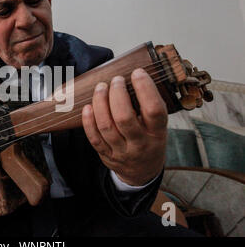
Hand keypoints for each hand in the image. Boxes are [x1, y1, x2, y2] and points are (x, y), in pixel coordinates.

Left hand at [82, 68, 166, 185]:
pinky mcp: (106, 155)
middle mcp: (140, 144)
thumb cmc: (150, 141)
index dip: (145, 89)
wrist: (142, 172)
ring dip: (101, 103)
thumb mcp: (159, 127)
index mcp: (158, 134)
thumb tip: (135, 75)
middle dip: (118, 94)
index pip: (154, 111)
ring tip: (101, 87)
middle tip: (116, 80)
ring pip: (106, 126)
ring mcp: (121, 151)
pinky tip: (88, 107)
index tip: (138, 73)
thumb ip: (149, 107)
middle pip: (125, 118)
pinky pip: (94, 138)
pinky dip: (88, 121)